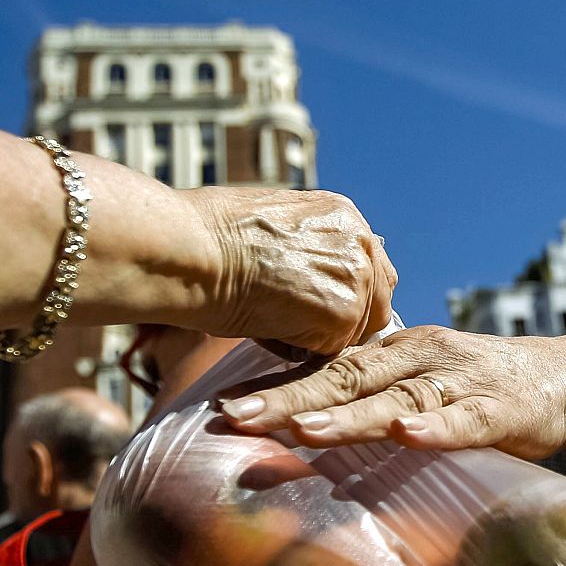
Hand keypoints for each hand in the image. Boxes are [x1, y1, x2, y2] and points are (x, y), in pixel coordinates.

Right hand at [184, 186, 396, 356]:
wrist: (187, 250)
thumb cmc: (204, 238)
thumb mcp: (270, 224)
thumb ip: (306, 246)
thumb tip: (306, 273)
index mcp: (342, 213)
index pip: (371, 267)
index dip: (347, 294)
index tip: (316, 308)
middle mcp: (359, 239)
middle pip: (377, 301)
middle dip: (342, 321)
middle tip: (298, 327)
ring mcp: (356, 277)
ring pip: (354, 332)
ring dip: (318, 338)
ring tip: (270, 320)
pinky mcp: (342, 313)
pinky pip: (330, 352)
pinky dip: (300, 352)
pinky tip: (266, 331)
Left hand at [219, 325, 565, 456]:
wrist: (562, 379)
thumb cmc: (474, 388)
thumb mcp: (414, 383)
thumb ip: (367, 397)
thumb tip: (297, 423)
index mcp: (392, 352)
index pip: (323, 368)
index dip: (274, 387)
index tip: (222, 407)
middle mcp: (419, 358)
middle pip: (345, 379)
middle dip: (288, 399)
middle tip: (237, 418)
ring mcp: (458, 381)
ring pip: (396, 399)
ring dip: (349, 416)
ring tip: (304, 430)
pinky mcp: (499, 409)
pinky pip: (463, 419)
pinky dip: (436, 428)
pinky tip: (409, 436)